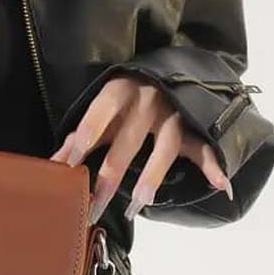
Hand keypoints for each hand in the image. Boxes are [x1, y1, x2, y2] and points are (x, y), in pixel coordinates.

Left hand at [50, 74, 233, 222]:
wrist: (171, 69)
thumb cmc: (127, 97)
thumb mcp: (103, 110)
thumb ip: (80, 137)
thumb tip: (52, 165)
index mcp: (119, 92)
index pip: (99, 115)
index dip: (85, 139)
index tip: (72, 166)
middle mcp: (147, 101)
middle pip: (127, 143)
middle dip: (110, 177)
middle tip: (97, 205)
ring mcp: (174, 112)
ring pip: (164, 147)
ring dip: (151, 176)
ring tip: (140, 203)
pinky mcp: (194, 124)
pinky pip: (205, 146)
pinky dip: (213, 165)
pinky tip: (221, 184)